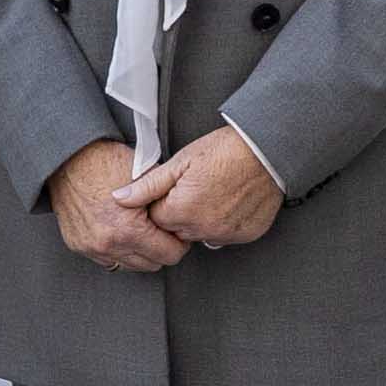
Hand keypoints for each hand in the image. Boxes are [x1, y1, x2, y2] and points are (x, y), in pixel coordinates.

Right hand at [48, 140, 183, 272]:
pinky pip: (109, 259)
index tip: (178, 233)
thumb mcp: (146, 177)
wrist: (69, 158)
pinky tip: (120, 231)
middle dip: (160, 249)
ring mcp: (92, 248)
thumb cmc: (106, 162)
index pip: (170, 255)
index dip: (179, 242)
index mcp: (129, 230)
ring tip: (140, 230)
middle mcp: (109, 244)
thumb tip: (183, 215)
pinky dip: (118, 249)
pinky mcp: (79, 246)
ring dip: (140, 252)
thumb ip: (166, 200)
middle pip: (152, 265)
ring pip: (131, 265)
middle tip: (161, 231)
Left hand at [138, 122, 283, 250]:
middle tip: (196, 187)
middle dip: (180, 213)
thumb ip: (147, 186)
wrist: (266, 150)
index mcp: (181, 211)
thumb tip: (118, 199)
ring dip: (201, 220)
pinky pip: (224, 235)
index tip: (177, 186)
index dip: (163, 200)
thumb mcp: (180, 162)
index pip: (156, 218)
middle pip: (176, 230)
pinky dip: (223, 222)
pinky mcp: (245, 235)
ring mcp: (226, 234)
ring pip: (200, 234)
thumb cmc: (224, 150)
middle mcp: (203, 229)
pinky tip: (229, 200)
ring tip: (213, 191)